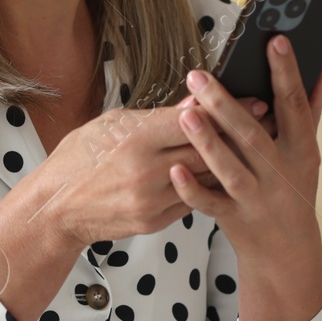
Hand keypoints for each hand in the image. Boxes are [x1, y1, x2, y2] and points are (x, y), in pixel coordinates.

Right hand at [0, 90, 264, 320]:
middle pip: (207, 149)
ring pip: (205, 177)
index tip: (254, 99)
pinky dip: (208, 184)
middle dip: (237, 134)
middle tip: (265, 120)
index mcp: (135, 138)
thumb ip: (158, 116)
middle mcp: (147, 171)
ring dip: (230, 161)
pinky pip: (193, 198)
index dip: (226, 109)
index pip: (192, 119)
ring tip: (254, 146)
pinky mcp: (156, 221)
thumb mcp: (113, 123)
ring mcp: (153, 200)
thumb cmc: (80, 158)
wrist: (56, 209)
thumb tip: (196, 100)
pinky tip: (226, 173)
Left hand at [169, 36, 321, 320]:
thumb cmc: (295, 192)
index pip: (295, 106)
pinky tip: (175, 169)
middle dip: (226, 105)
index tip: (275, 41)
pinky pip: (211, 204)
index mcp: (301, 151)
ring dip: (208, 142)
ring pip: (231, 170)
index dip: (287, 73)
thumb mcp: (308, 153)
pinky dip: (193, 189)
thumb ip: (312, 110)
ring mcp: (257, 199)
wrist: (288, 254)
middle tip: (199, 76)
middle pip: (254, 136)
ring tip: (185, 114)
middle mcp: (281, 174)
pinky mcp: (235, 219)